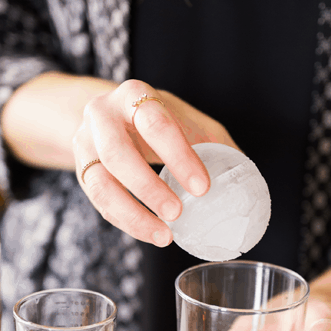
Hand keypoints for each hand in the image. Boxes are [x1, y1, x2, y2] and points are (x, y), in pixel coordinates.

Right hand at [73, 79, 238, 245]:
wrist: (114, 115)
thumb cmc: (161, 120)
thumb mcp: (190, 122)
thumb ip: (218, 147)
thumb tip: (249, 184)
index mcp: (135, 95)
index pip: (155, 123)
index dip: (179, 156)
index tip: (202, 187)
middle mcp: (102, 114)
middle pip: (117, 152)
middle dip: (148, 187)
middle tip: (177, 213)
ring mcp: (85, 142)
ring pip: (100, 182)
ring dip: (133, 213)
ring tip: (165, 235)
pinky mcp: (81, 170)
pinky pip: (98, 202)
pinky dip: (125, 222)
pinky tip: (150, 233)